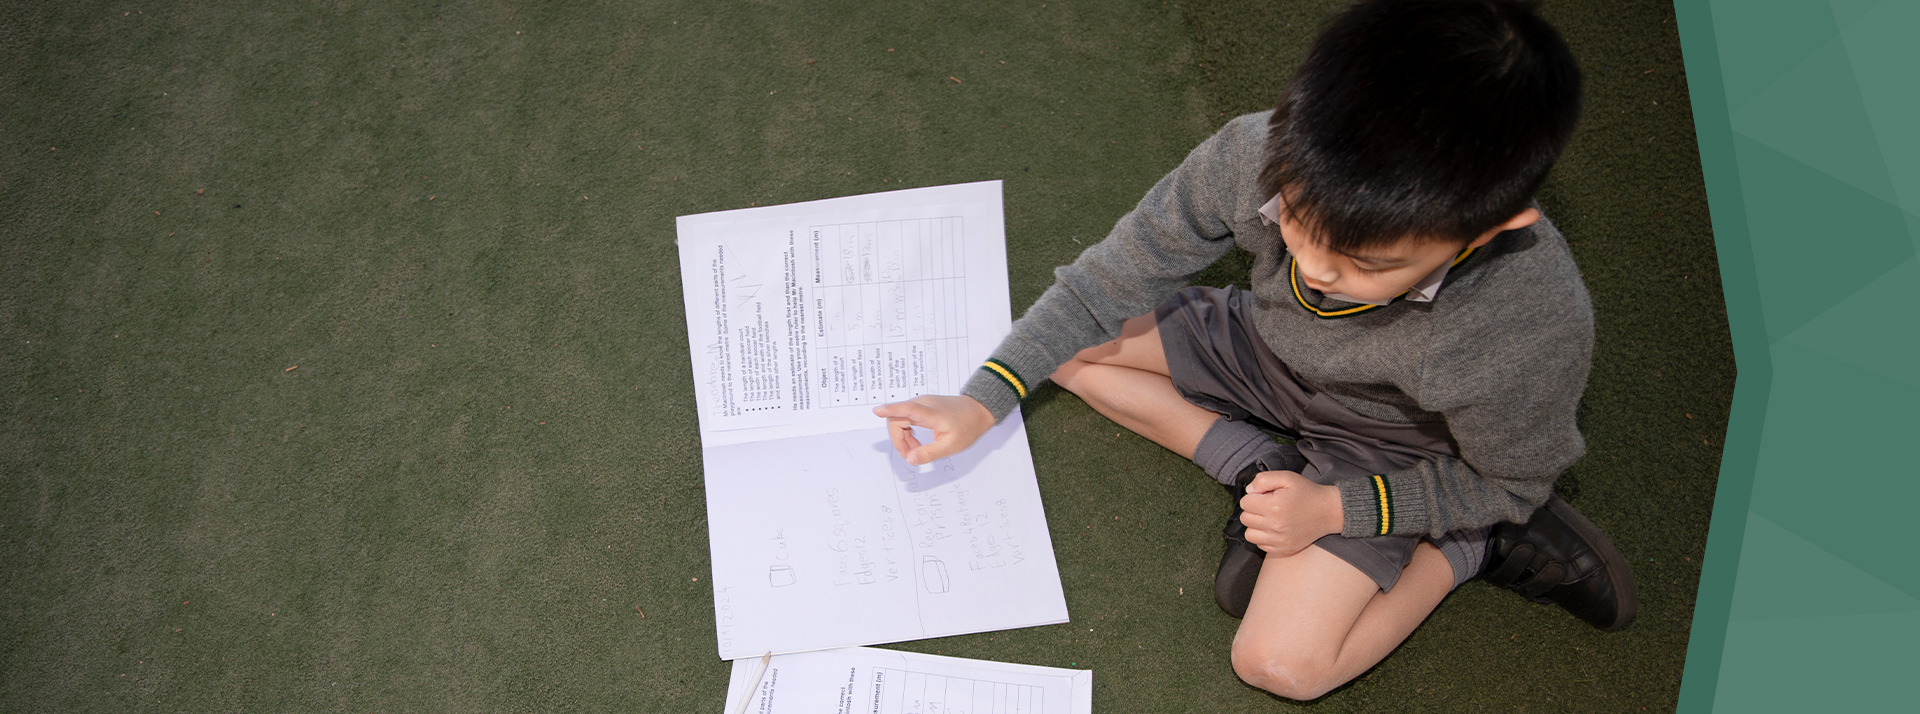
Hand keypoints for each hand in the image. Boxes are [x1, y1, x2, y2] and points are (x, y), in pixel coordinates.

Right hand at [872, 395, 993, 465]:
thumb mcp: (951, 446)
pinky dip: (907, 432)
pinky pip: (905, 418)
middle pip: (897, 418)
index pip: (908, 409)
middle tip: (910, 454)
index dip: (891, 410)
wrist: (977, 410)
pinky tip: (917, 441)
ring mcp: (922, 403)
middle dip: (898, 439)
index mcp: (932, 413)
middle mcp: (924, 404)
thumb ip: (929, 453)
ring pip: (899, 419)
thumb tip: (910, 459)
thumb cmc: (967, 426)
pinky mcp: (921, 406)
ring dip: (903, 437)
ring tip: (917, 448)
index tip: (877, 410)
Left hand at [1237, 470, 1342, 555]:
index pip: (1245, 503)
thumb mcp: (1287, 477)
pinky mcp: (1284, 549)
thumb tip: (1249, 491)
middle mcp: (1275, 526)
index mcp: (1274, 506)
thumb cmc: (1307, 492)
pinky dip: (1263, 537)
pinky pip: (1260, 545)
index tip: (1265, 496)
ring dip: (1255, 525)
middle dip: (1253, 510)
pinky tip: (1274, 528)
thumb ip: (1263, 480)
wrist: (1328, 511)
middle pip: (1245, 519)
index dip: (1253, 496)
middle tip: (1267, 506)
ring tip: (1268, 518)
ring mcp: (1279, 540)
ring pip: (1249, 534)